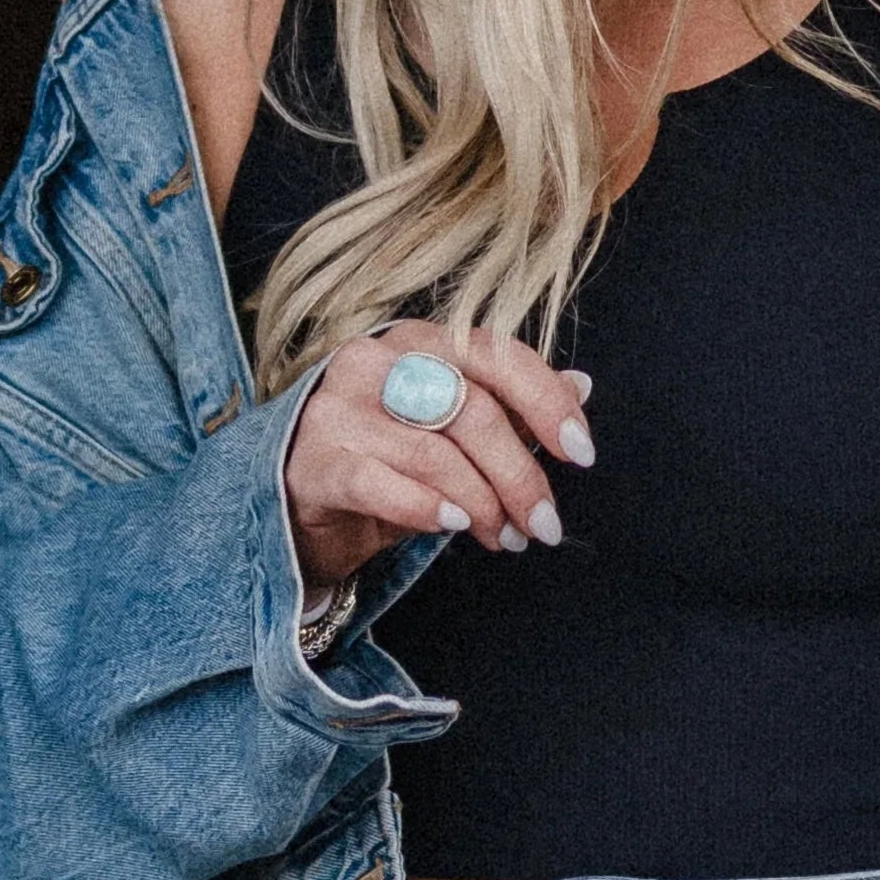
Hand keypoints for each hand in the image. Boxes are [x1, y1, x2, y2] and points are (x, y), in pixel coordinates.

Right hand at [285, 323, 594, 599]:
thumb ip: (510, 408)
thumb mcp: (452, 433)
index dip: (546, 403)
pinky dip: (425, 508)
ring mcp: (338, 408)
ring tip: (502, 538)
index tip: (581, 454)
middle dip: (520, 476)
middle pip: (471, 412)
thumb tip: (582, 386)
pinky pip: (380, 484)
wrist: (298, 504)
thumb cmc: (384, 461)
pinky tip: (453, 525)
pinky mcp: (315, 460)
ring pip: (435, 455)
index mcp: (418, 341)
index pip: (496, 356)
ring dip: (482, 505)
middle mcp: (375, 361)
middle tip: (542, 525)